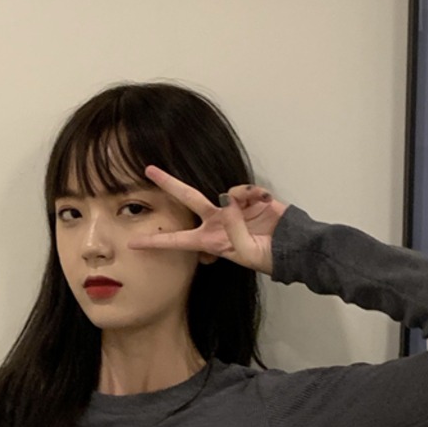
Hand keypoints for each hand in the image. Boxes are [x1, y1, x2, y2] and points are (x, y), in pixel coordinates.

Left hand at [127, 164, 287, 275]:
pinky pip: (244, 189)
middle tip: (148, 169)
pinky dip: (254, 195)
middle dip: (168, 183)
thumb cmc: (269, 257)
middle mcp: (216, 222)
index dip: (155, 242)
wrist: (294, 247)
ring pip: (222, 191)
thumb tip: (225, 200)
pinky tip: (265, 203)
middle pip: (186, 199)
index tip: (133, 244)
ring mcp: (231, 207)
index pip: (177, 241)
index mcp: (210, 241)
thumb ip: (233, 229)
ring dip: (239, 200)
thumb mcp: (247, 253)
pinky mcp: (248, 196)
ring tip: (257, 211)